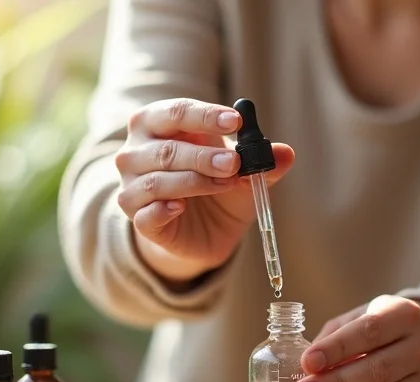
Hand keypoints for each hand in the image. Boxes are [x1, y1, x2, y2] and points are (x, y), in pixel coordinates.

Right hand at [115, 98, 295, 282]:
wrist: (206, 230)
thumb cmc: (219, 186)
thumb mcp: (245, 172)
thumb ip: (262, 160)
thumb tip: (286, 154)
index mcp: (158, 124)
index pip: (176, 112)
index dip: (205, 116)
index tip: (236, 122)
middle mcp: (136, 152)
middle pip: (166, 149)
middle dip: (203, 155)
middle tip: (234, 163)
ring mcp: (133, 186)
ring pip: (156, 182)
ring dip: (194, 182)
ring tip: (225, 184)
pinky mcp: (137, 218)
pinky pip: (145, 214)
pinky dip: (163, 210)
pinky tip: (181, 207)